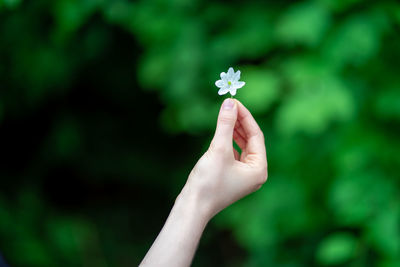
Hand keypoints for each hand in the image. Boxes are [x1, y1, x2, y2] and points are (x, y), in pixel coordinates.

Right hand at [179, 98, 267, 219]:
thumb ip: (225, 125)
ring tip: (226, 115)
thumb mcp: (218, 149)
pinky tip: (222, 132)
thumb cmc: (208, 182)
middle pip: (250, 140)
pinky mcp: (230, 176)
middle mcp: (254, 173)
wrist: (192, 207)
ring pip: (241, 146)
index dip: (246, 117)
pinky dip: (228, 141)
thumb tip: (229, 103)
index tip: (234, 101)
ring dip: (234, 131)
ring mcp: (242, 176)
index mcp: (258, 169)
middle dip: (240, 122)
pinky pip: (233, 153)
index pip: (256, 136)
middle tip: (229, 105)